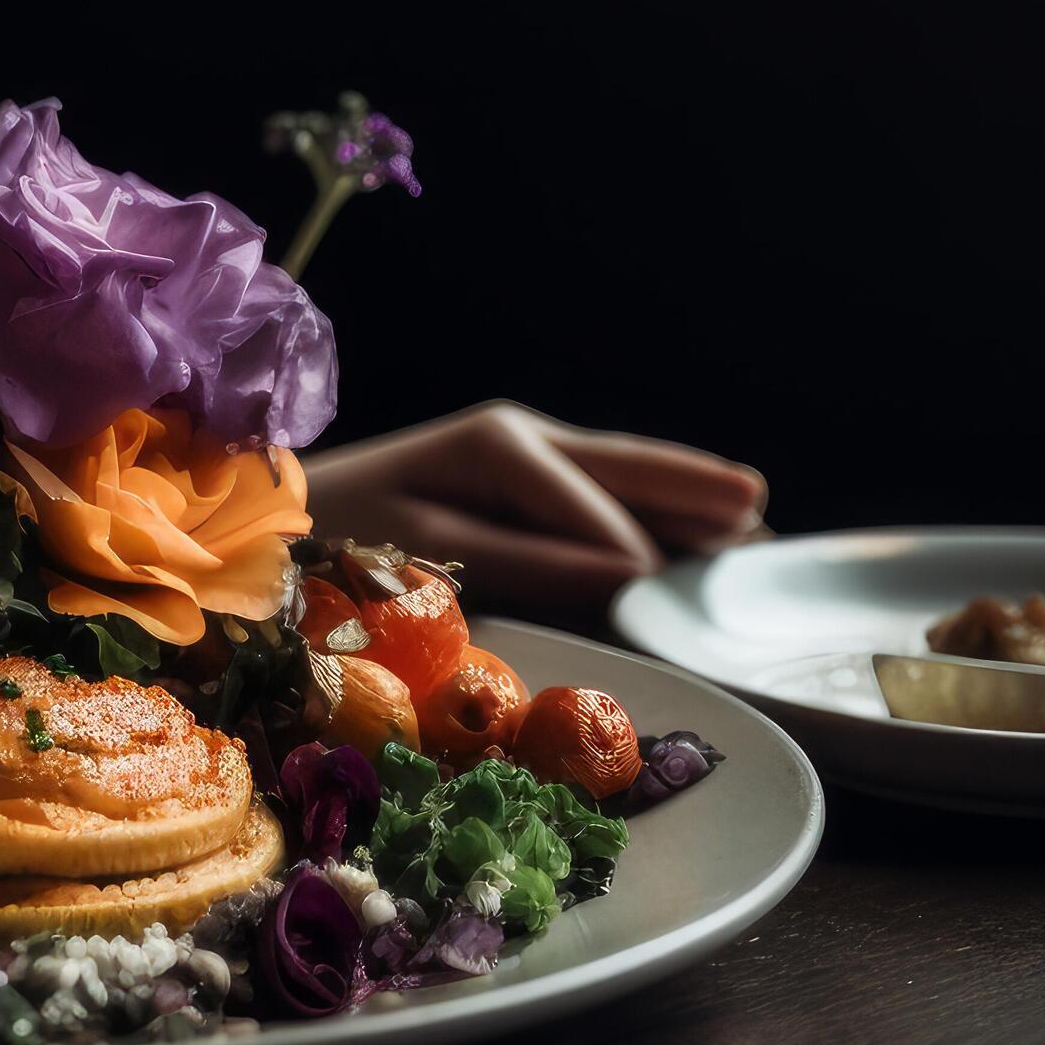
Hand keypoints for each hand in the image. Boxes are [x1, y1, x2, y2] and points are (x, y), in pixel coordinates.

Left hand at [300, 401, 766, 611]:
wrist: (273, 511)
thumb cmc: (337, 536)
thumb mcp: (430, 553)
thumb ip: (532, 559)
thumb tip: (628, 569)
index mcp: (505, 447)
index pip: (603, 510)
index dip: (643, 558)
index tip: (683, 607)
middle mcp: (526, 437)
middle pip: (636, 470)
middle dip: (702, 497)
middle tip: (771, 526)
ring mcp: (526, 452)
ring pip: (628, 474)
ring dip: (691, 497)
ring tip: (758, 521)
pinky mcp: (520, 477)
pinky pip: (605, 489)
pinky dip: (657, 506)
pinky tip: (697, 522)